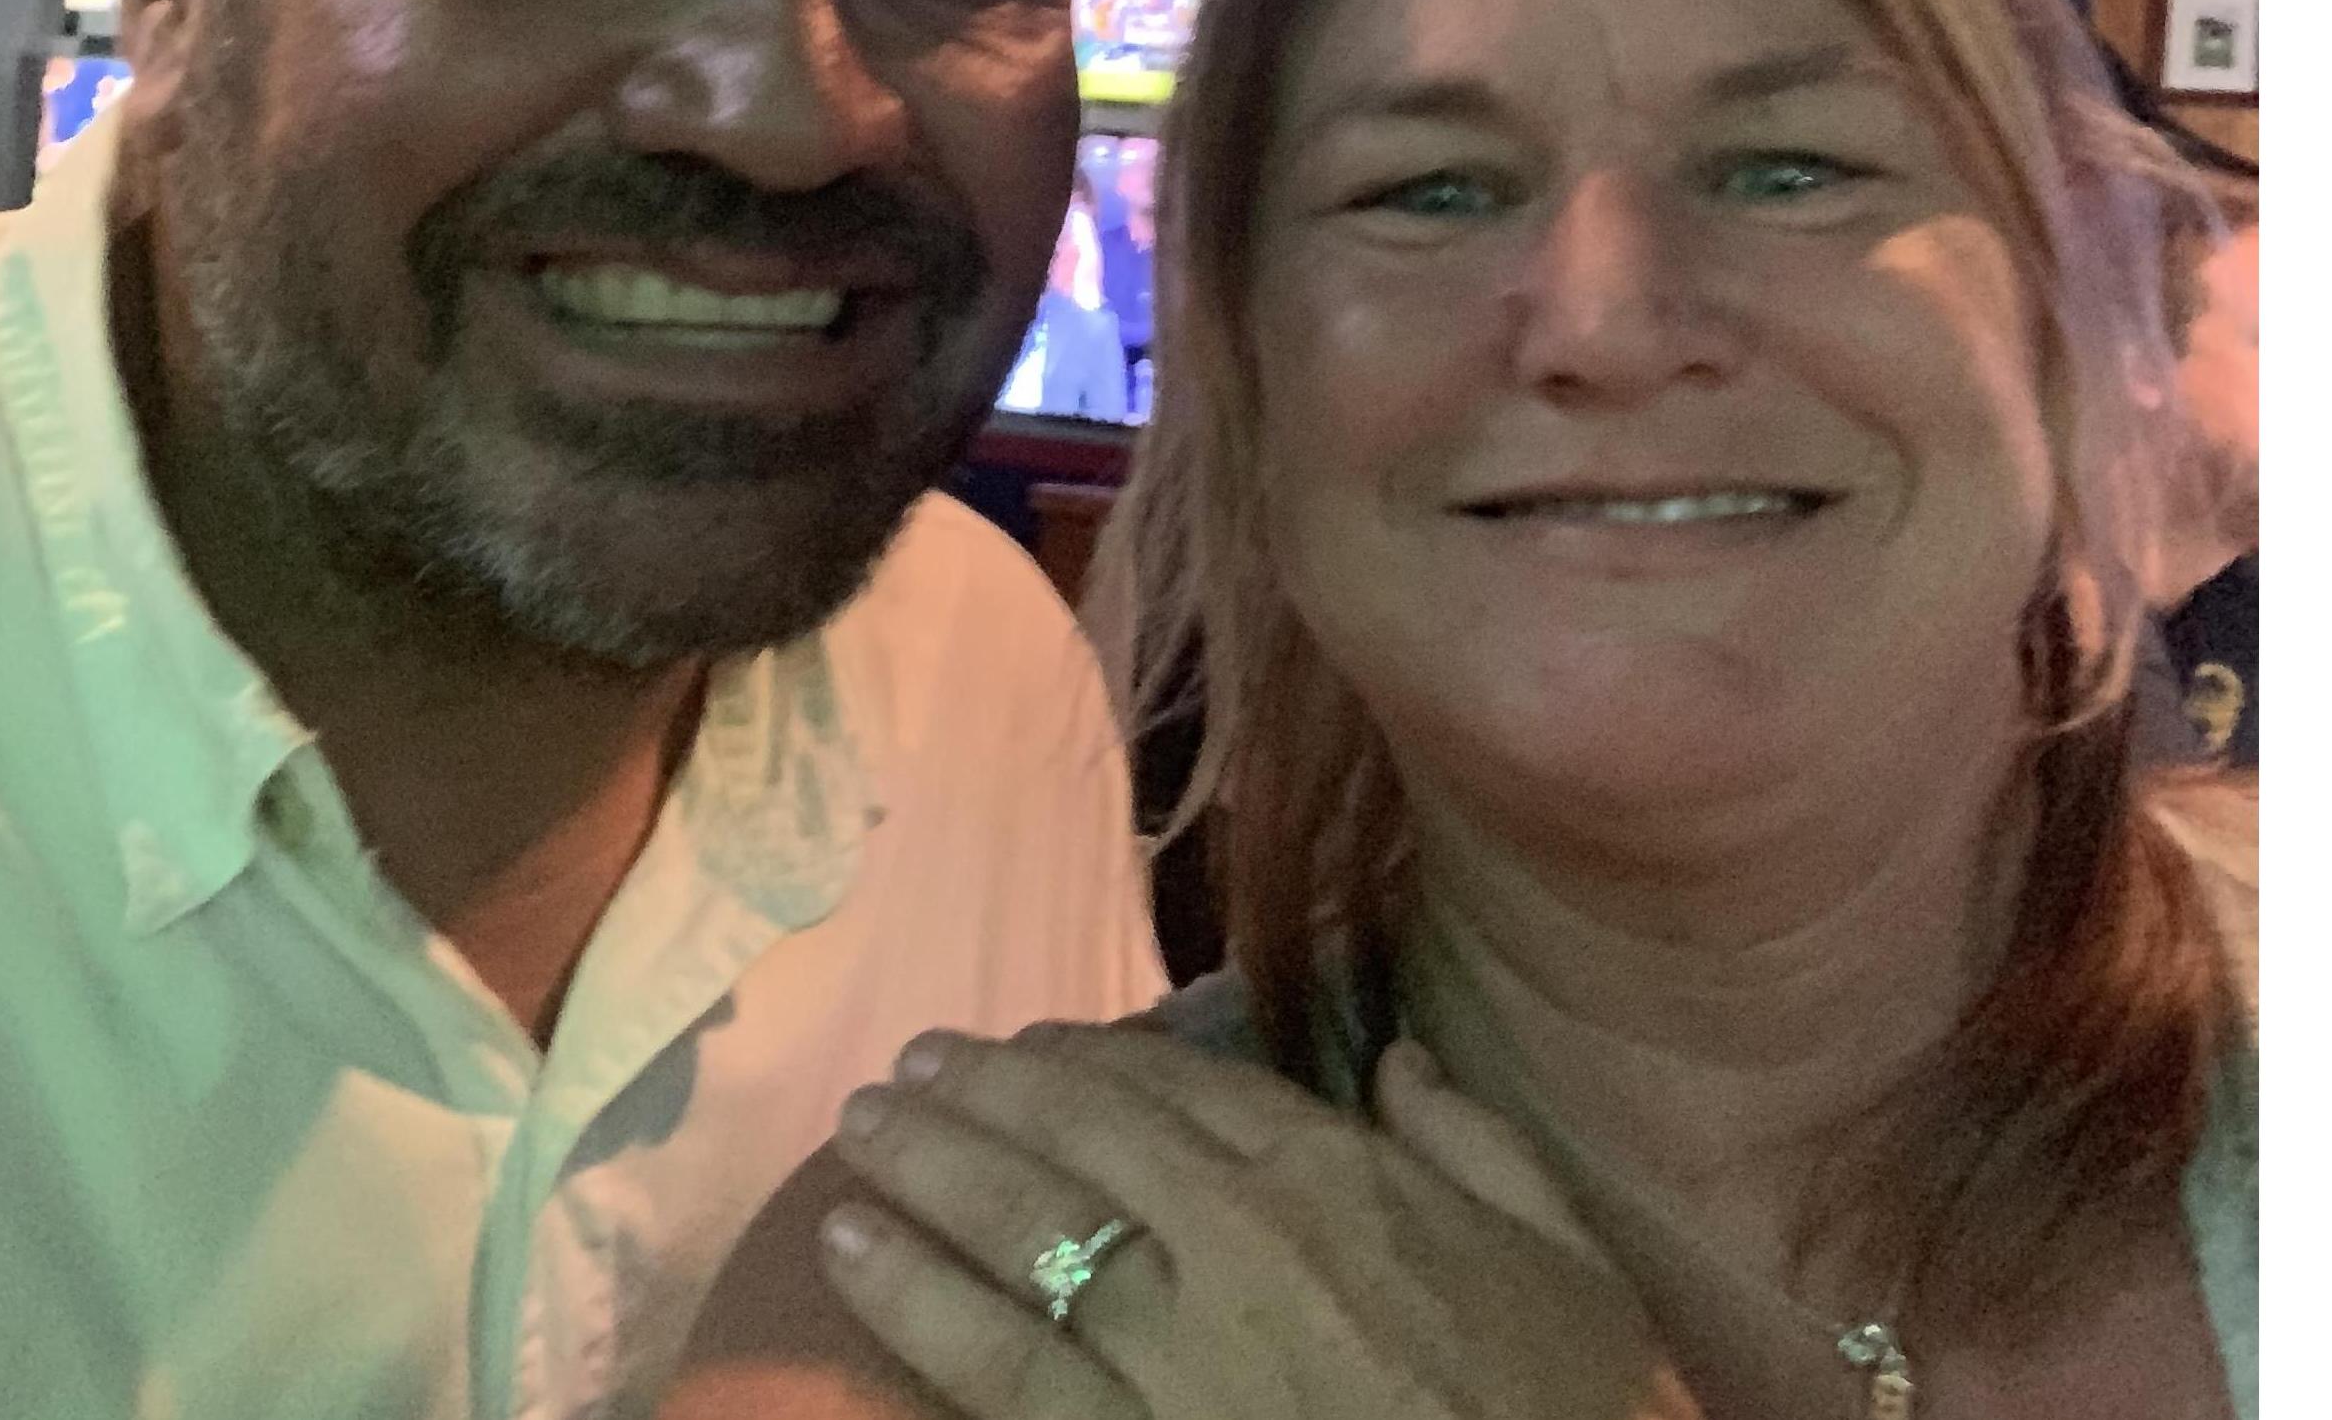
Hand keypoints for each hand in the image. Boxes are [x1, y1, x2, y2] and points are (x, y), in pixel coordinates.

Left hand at [816, 1021, 1697, 1419]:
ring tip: (858, 1134)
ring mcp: (1173, 1354)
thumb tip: (1403, 1060)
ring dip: (925, 1171)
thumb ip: (1477, 1141)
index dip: (1087, 1058)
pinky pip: (1002, 1368)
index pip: (1181, 1087)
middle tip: (906, 1067)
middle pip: (1079, 1140)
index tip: (1027, 1042)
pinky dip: (915, 1301)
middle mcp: (1235, 1242)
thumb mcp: (1570, 1259)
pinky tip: (851, 1254)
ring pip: (1021, 1232)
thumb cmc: (1574, 1415)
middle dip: (981, 1095)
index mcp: (1334, 1180)